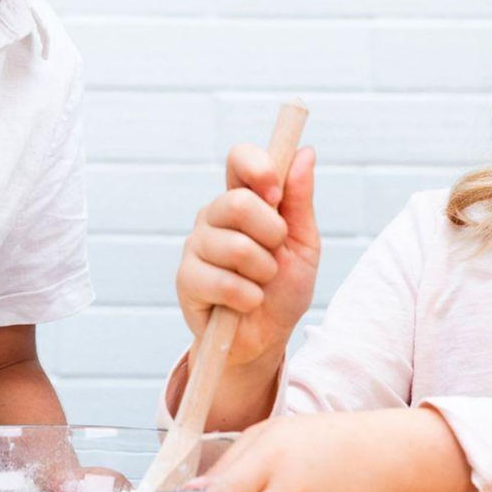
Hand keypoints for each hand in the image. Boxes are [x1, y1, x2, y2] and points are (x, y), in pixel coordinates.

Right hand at [176, 143, 318, 369]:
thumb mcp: (304, 244)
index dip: (258, 168)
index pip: (239, 159)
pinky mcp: (186, 280)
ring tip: (260, 285)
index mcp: (242, 199)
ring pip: (234, 246)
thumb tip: (305, 152)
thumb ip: (300, 200)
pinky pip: (223, 282)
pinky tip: (245, 303)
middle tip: (276, 255)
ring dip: (263, 273)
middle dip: (271, 234)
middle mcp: (214, 216)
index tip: (276, 193)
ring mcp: (196, 246)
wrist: (266, 339)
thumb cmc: (283, 289)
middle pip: (237, 203)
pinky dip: (247, 297)